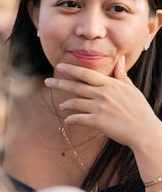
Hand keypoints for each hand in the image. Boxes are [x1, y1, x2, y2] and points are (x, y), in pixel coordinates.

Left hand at [44, 57, 160, 149]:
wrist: (144, 131)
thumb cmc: (139, 110)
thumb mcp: (131, 89)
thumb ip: (121, 75)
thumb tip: (119, 60)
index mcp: (110, 85)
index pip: (87, 74)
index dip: (71, 69)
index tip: (59, 66)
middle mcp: (103, 94)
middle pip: (76, 86)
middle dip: (60, 83)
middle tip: (47, 81)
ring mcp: (99, 108)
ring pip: (75, 103)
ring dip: (65, 104)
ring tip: (61, 106)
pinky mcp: (97, 122)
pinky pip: (78, 119)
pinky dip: (70, 119)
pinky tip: (67, 120)